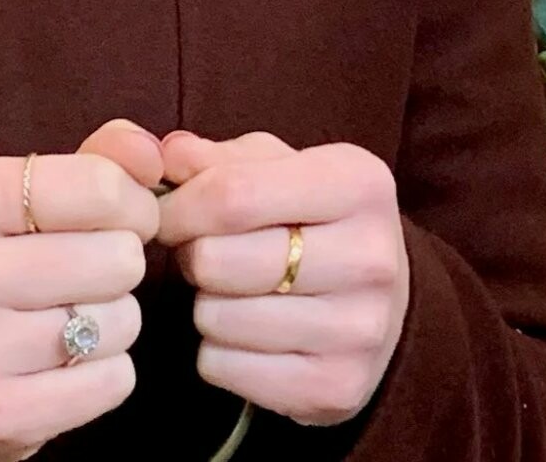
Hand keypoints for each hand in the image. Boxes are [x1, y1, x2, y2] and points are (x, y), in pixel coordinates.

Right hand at [0, 120, 162, 461]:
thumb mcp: (20, 193)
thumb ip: (95, 159)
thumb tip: (154, 154)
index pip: (97, 187)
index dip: (132, 201)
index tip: (120, 215)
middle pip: (118, 257)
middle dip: (120, 262)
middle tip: (87, 270)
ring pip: (121, 322)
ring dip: (115, 318)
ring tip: (72, 314)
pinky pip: (113, 382)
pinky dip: (107, 371)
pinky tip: (68, 362)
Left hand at [153, 130, 408, 428]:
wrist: (382, 300)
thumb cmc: (309, 217)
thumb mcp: (274, 166)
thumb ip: (214, 157)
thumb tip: (165, 157)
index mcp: (356, 184)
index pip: (231, 195)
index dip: (178, 206)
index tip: (163, 213)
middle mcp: (369, 257)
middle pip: (218, 260)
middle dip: (190, 255)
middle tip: (202, 252)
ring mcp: (359, 330)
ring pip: (217, 318)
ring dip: (204, 304)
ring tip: (230, 290)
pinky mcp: (338, 388)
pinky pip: (223, 367)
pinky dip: (215, 352)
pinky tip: (245, 333)